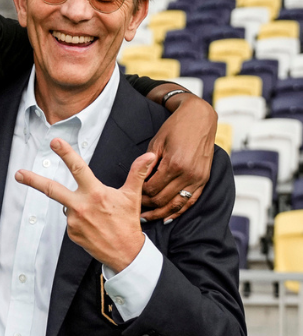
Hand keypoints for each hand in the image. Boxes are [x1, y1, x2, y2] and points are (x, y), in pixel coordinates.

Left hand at [14, 138, 156, 272]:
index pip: (78, 168)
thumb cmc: (128, 223)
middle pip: (52, 189)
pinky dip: (80, 219)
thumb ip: (137, 173)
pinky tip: (93, 226)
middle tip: (18, 173)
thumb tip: (149, 156)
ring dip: (79, 206)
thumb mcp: (132, 196)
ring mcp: (74, 221)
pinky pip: (71, 220)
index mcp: (95, 193)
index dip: (66, 153)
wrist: (125, 253)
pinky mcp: (71, 233)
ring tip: (98, 218)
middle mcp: (81, 206)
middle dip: (33, 180)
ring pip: (69, 205)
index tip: (54, 142)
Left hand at [141, 94, 215, 222]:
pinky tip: (167, 217)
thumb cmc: (175, 127)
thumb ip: (148, 164)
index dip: (139, 195)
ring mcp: (198, 178)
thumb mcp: (156, 143)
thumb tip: (138, 182)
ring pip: (177, 205)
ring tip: (148, 217)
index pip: (151, 188)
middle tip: (135, 210)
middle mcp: (188, 173)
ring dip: (161, 213)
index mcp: (174, 163)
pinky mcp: (204, 179)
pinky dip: (178, 211)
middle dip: (147, 206)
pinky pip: (190, 201)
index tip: (130, 196)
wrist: (199, 118)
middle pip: (162, 199)